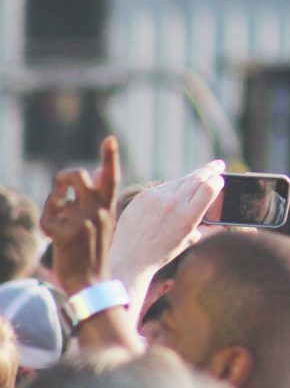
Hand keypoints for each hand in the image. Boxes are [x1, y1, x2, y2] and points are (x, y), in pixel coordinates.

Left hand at [40, 136, 120, 294]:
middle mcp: (98, 211)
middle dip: (62, 178)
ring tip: (58, 220)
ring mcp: (82, 222)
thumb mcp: (104, 222)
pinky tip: (54, 238)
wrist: (91, 283)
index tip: (110, 138)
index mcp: (108, 207)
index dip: (110, 156)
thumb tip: (97, 170)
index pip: (111, 177)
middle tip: (60, 190)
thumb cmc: (95, 251)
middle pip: (76, 175)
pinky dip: (47, 226)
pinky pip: (47, 218)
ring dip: (52, 206)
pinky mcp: (65, 234)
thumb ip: (100, 197)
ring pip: (57, 198)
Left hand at [109, 160, 224, 283]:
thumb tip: (226, 221)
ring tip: (198, 179)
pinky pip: (165, 186)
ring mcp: (157, 197)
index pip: (210, 186)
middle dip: (210, 169)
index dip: (218, 179)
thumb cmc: (162, 252)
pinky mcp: (144, 195)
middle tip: (218, 165)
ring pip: (181, 180)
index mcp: (188, 217)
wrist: (129, 258)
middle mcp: (173, 204)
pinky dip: (173, 189)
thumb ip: (210, 228)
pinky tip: (173, 196)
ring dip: (192, 179)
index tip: (221, 178)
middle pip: (198, 176)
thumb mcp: (190, 240)